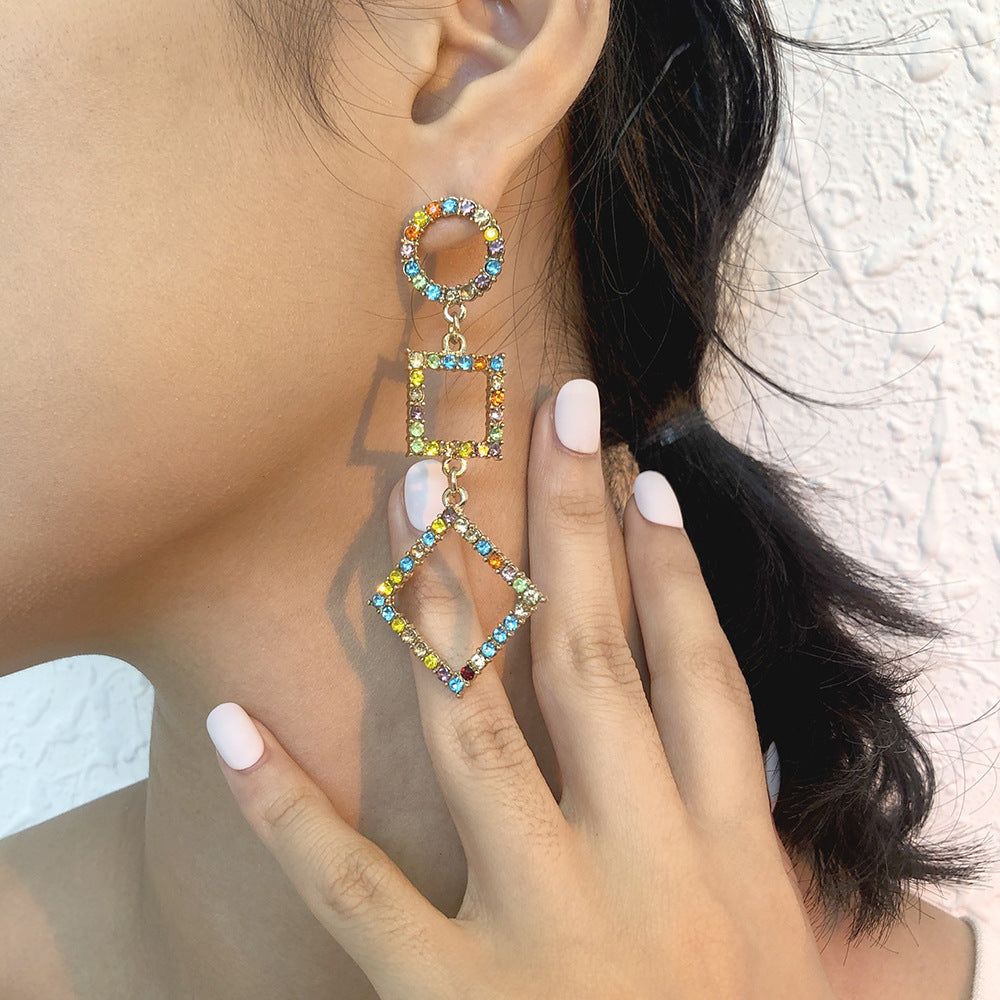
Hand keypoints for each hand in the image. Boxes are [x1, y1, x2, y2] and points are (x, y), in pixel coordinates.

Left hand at [206, 380, 835, 998]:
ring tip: (410, 499)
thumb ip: (822, 899)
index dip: (676, 569)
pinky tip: (232, 727)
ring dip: (442, 605)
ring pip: (478, 728)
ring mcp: (540, 929)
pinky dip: (288, 808)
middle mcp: (639, 870)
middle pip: (599, 659)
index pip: (702, 676)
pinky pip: (350, 890)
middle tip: (550, 416)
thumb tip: (853, 834)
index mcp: (727, 862)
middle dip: (573, 528)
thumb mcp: (799, 979)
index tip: (641, 477)